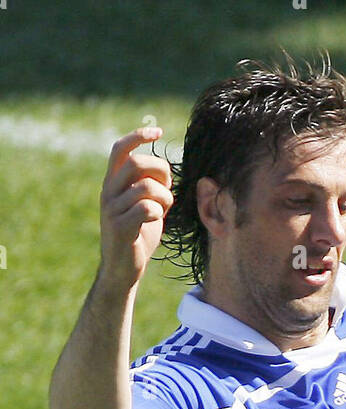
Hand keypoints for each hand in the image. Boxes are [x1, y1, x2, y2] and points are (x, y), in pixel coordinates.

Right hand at [99, 128, 173, 289]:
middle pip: (136, 164)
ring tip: (165, 209)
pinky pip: (147, 209)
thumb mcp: (143, 205)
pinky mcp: (121, 228)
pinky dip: (159, 212)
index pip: (120, 149)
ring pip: (145, 187)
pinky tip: (158, 221)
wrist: (123, 270)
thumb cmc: (137, 236)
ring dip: (164, 196)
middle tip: (168, 186)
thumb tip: (165, 171)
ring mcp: (112, 210)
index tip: (158, 131)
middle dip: (160, 171)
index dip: (138, 135)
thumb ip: (148, 187)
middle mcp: (108, 192)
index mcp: (112, 183)